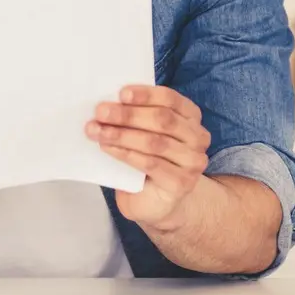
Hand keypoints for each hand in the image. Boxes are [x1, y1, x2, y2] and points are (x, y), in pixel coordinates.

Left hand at [86, 85, 210, 230]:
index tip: (121, 93)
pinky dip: (125, 153)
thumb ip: (136, 116)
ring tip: (97, 130)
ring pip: (154, 142)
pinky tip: (108, 147)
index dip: (146, 95)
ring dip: (121, 135)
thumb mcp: (144, 131)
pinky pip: (150, 164)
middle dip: (128, 115)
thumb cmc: (148, 158)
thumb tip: (107, 103)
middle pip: (162, 120)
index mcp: (190, 117)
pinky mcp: (181, 182)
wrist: (156, 200)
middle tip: (100, 112)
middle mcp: (197, 137)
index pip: (171, 99)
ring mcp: (192, 161)